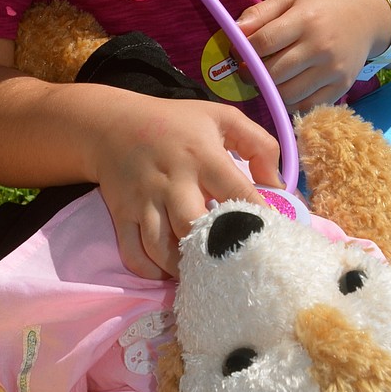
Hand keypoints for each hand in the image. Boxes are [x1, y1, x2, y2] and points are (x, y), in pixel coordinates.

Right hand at [91, 96, 280, 280]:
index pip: (237, 193)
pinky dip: (151, 272)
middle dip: (215, 251)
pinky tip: (170, 271)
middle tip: (233, 266)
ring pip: (162, 249)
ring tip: (204, 273)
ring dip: (185, 268)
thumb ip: (259, 145)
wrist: (113, 124)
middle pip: (194, 227)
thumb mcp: (222, 118)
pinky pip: (134, 255)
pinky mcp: (122, 215)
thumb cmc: (176, 123)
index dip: (258, 219)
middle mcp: (173, 181)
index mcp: (203, 156)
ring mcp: (144, 201)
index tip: (272, 240)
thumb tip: (278, 186)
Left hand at [235, 0, 390, 111]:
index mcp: (305, 19)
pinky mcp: (341, 87)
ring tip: (267, 79)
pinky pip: (306, 105)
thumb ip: (260, 13)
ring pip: (287, 93)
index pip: (263, 42)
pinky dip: (290, 102)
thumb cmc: (321, 8)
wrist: (366, 19)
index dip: (243, 51)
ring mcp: (332, 70)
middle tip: (249, 69)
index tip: (237, 52)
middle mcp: (320, 46)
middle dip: (253, 74)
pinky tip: (286, 88)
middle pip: (273, 72)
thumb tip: (234, 31)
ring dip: (270, 90)